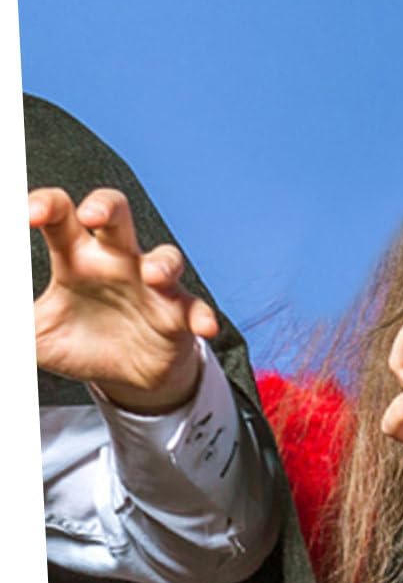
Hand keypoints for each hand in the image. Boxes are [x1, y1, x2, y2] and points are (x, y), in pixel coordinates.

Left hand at [30, 187, 216, 413]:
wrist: (124, 376)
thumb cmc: (78, 340)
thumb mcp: (32, 332)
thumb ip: (11, 316)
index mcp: (77, 257)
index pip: (62, 218)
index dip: (46, 207)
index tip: (26, 215)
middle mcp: (117, 261)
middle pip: (116, 217)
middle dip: (107, 208)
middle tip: (92, 215)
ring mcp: (152, 286)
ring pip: (165, 257)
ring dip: (162, 262)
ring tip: (152, 274)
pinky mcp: (178, 314)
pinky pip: (194, 308)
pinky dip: (201, 315)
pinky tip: (202, 326)